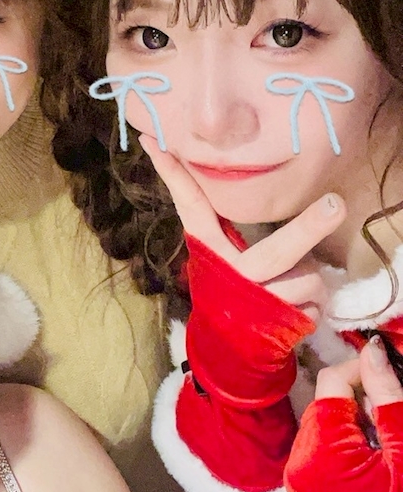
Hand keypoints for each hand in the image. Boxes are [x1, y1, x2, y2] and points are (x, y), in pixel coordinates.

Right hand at [140, 136, 345, 491]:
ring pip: (309, 279)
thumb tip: (216, 174)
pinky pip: (317, 305)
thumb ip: (224, 223)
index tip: (155, 139)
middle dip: (309, 228)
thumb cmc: (232, 288)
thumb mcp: (220, 254)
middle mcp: (232, 275)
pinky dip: (314, 306)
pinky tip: (293, 311)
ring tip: (292, 288)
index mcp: (209, 248)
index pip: (190, 204)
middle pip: (275, 252)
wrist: (231, 351)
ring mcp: (257, 304)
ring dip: (311, 281)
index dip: (173, 173)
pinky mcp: (281, 327)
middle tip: (336, 202)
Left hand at [285, 340, 402, 491]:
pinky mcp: (311, 489)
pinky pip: (327, 444)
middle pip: (327, 401)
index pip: (330, 384)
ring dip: (360, 416)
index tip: (391, 366)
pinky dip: (353, 438)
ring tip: (388, 437)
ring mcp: (301, 479)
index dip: (362, 369)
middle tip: (394, 407)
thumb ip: (387, 395)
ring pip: (329, 420)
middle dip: (363, 396)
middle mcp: (297, 465)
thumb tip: (373, 350)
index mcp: (316, 456)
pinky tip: (379, 452)